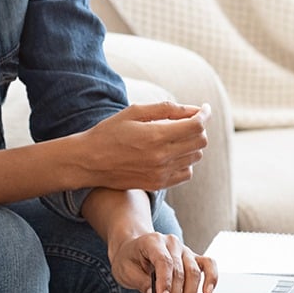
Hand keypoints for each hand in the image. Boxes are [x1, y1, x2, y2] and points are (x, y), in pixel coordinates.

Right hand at [77, 102, 208, 191]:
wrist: (88, 162)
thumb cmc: (109, 132)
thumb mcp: (134, 112)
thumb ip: (167, 109)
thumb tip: (194, 110)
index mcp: (155, 136)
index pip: (196, 126)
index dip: (204, 114)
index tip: (204, 109)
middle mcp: (161, 157)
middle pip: (200, 141)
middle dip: (199, 127)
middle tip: (188, 120)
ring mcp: (161, 173)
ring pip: (195, 157)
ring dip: (192, 144)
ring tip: (177, 136)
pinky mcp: (157, 184)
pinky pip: (186, 173)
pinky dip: (186, 161)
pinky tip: (172, 153)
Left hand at [107, 231, 218, 292]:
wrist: (133, 248)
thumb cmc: (129, 258)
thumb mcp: (125, 270)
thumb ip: (141, 282)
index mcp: (153, 242)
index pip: (164, 262)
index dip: (165, 283)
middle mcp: (171, 243)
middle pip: (180, 271)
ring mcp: (184, 250)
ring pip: (194, 273)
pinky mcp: (193, 258)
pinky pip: (208, 265)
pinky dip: (211, 278)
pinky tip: (207, 292)